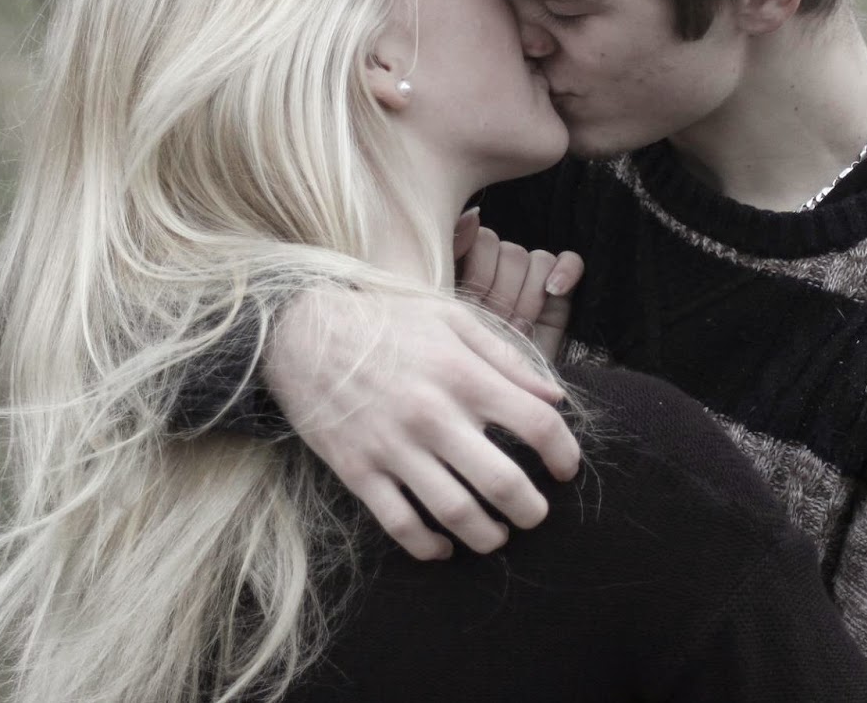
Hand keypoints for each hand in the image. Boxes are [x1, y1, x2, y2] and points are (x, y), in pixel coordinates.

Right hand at [263, 286, 581, 559]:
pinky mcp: (358, 470)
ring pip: (455, 513)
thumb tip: (556, 397)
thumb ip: (506, 357)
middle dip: (531, 510)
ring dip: (486, 536)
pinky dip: (428, 546)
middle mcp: (433, 415)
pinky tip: (444, 547)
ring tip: (496, 535)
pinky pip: (400, 524)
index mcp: (462, 374)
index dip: (565, 453)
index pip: (536, 424)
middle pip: (502, 483)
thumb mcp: (450, 319)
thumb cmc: (384, 321)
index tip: (566, 469)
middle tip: (535, 514)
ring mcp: (393, 447)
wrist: (300, 332)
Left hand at [453, 208, 582, 361]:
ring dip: (527, 293)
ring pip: (534, 258)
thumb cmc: (463, 360)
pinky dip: (565, 271)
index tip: (474, 300)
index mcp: (465, 273)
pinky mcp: (559, 298)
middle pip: (508, 250)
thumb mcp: (446, 312)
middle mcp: (499, 275)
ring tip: (518, 324)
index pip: (479, 238)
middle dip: (503, 288)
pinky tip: (554, 291)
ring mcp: (530, 286)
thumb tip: (472, 213)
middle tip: (498, 321)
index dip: (480, 266)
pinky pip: (569, 260)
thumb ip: (455, 256)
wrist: (495, 401)